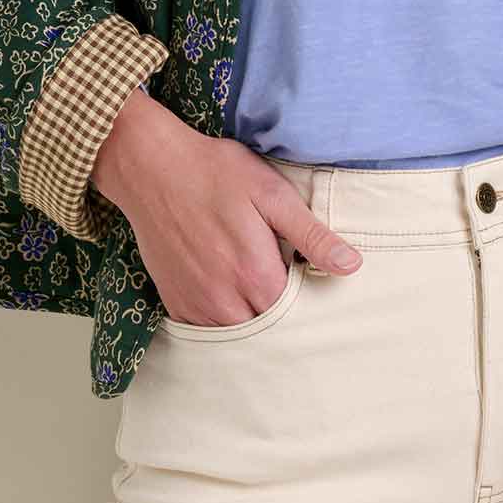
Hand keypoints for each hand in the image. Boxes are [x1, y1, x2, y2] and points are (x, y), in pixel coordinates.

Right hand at [90, 86, 362, 325]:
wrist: (151, 167)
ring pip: (236, 335)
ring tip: (257, 287)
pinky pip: (205, 330)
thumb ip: (311, 235)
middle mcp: (224, 300)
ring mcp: (195, 304)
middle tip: (285, 282)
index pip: (297, 314)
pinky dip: (222, 319)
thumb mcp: (271, 193)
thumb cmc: (215, 172)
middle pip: (268, 330)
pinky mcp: (174, 301)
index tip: (310, 281)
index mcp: (255, 274)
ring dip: (252, 319)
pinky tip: (229, 293)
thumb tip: (351, 266)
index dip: (308, 302)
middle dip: (283, 316)